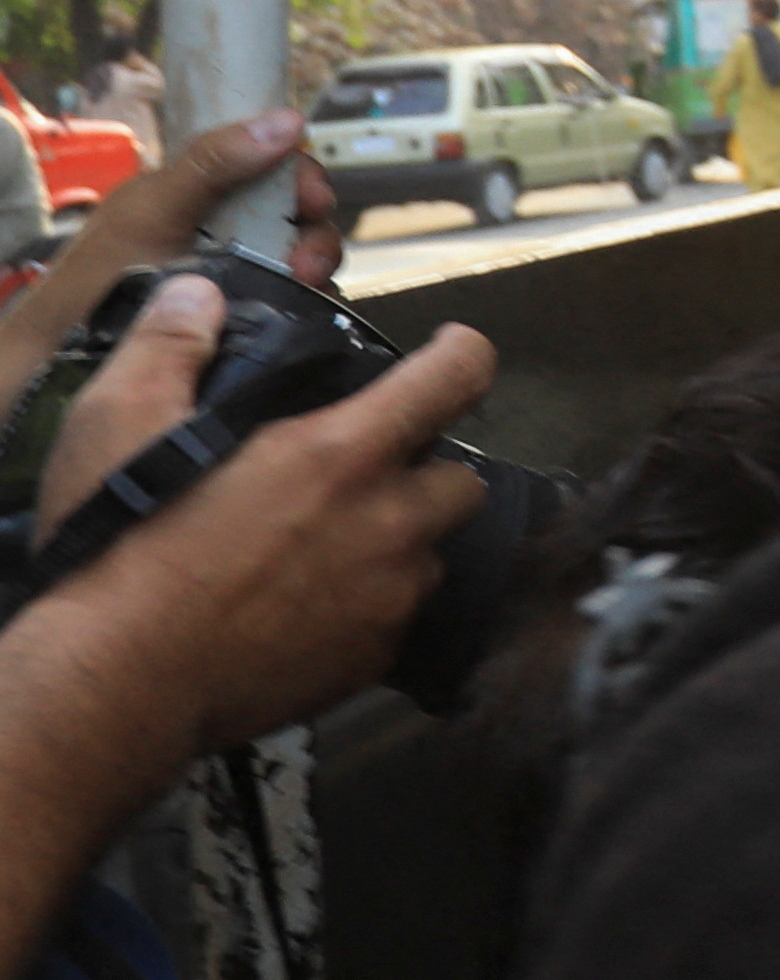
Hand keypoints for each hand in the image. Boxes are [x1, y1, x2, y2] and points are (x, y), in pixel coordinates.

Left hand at [0, 108, 343, 416]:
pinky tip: (305, 317)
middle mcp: (229, 233)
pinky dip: (312, 308)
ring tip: (302, 289)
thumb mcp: (153, 208)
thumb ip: (212, 163)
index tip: (311, 198)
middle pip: (301, 218)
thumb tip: (288, 120)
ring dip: (316, 271)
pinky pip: (300, 308)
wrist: (63, 355)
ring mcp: (242, 280)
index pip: (276, 168)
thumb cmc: (100, 275)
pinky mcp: (250, 324)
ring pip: (307, 262)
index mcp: (206, 194)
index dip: (302, 177)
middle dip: (315, 234)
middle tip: (306, 262)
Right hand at [21, 274, 493, 788]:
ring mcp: (387, 597)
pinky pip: (394, 619)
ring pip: (431, 554)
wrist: (118, 681)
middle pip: (461, 479)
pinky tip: (306, 606)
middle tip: (365, 475)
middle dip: (427, 471)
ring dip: (398, 542)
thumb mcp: (122, 424)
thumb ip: (170, 348)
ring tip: (327, 545)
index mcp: (342, 454)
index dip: (462, 355)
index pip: (453, 377)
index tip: (452, 351)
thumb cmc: (122, 551)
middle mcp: (388, 523)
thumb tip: (199, 297)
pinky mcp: (371, 659)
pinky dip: (368, 607)